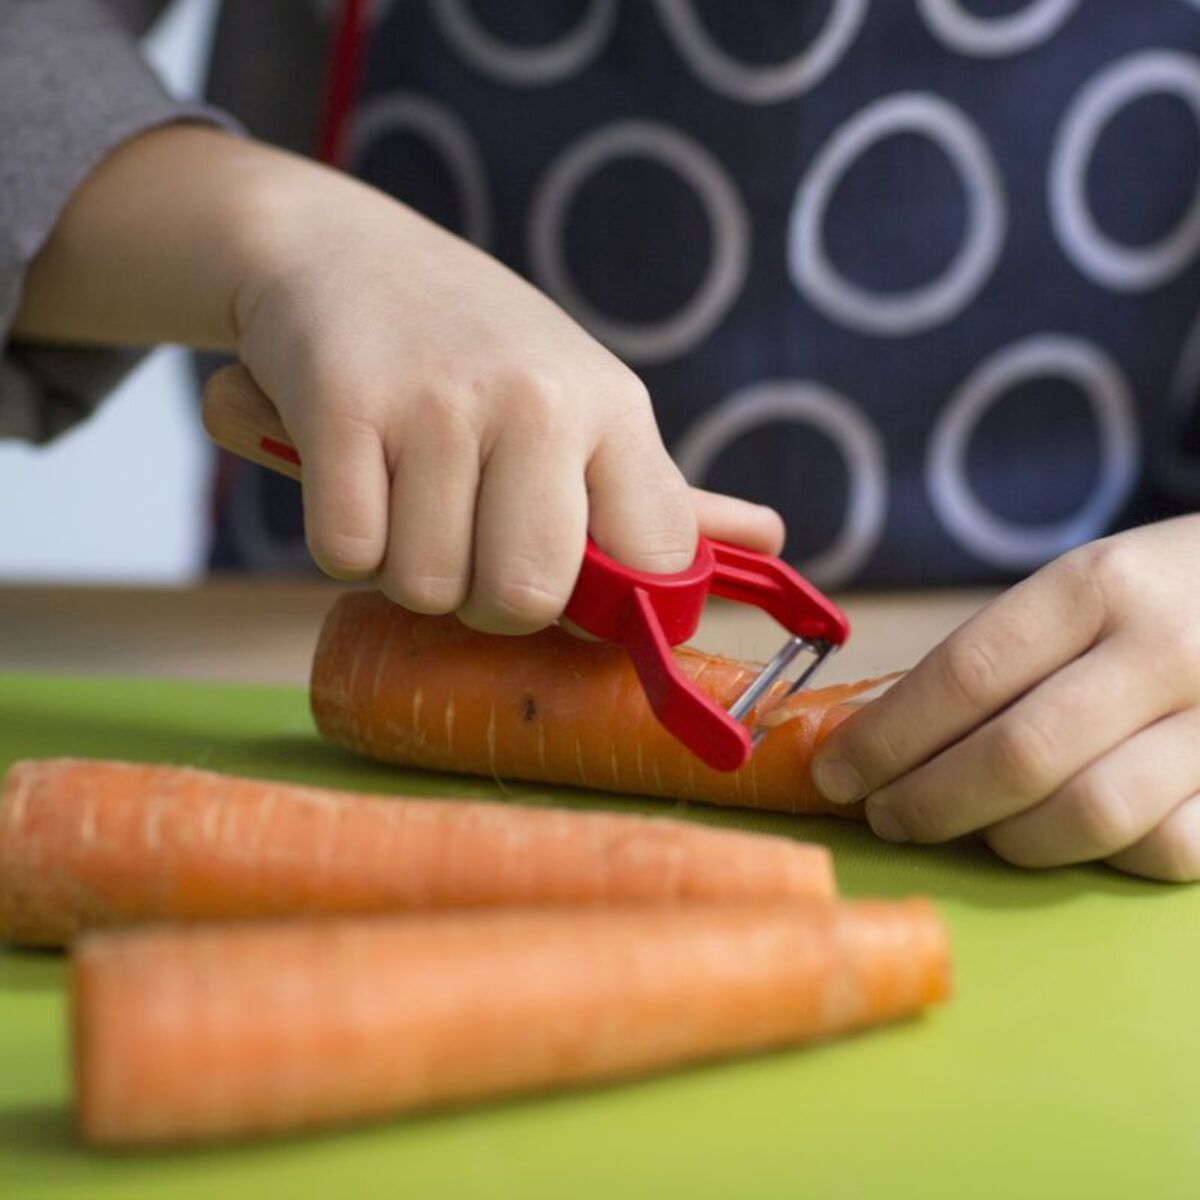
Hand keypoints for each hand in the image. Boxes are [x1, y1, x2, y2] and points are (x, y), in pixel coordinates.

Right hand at [15, 125, 780, 630]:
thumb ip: (659, 491)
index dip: (602, 607)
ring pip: (426, 588)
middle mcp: (541, 402)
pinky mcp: (342, 406)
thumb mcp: (582, 399)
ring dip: (408, 570)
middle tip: (468, 548)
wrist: (340, 247)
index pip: (653, 567)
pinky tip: (355, 482)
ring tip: (406, 496)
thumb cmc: (479, 350)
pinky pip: (348, 557)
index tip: (558, 580)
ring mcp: (440, 402)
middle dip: (489, 604)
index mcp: (614, 409)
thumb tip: (773, 543)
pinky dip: (344, 545)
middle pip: (527, 600)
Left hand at [811, 516, 1199, 881]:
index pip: (965, 674)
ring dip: (1006, 838)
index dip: (887, 737)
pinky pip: (1164, 849)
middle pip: (1016, 755)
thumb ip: (998, 657)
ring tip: (971, 829)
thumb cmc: (1158, 597)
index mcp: (1095, 587)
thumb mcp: (1080, 590)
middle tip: (885, 817)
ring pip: (1088, 814)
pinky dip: (1104, 855)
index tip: (836, 772)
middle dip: (927, 801)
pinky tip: (1069, 834)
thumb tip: (878, 733)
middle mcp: (1162, 649)